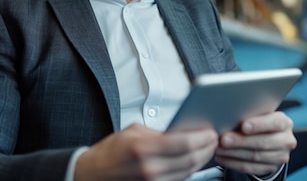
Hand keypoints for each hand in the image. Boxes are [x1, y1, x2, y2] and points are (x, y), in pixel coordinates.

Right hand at [74, 123, 217, 180]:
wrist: (92, 175)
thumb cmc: (110, 152)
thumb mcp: (132, 132)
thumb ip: (158, 132)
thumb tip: (181, 130)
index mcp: (143, 149)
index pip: (183, 143)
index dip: (202, 138)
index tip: (211, 131)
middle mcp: (149, 169)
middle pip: (190, 159)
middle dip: (206, 148)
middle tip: (215, 138)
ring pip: (188, 172)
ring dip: (202, 160)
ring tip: (208, 148)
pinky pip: (179, 180)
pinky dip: (191, 170)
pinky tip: (195, 160)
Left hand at [214, 111, 296, 175]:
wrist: (269, 137)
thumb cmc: (260, 121)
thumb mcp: (260, 114)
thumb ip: (251, 114)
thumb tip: (229, 114)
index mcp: (285, 122)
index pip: (274, 123)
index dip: (259, 125)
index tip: (243, 125)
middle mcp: (286, 140)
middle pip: (263, 142)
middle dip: (241, 141)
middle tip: (224, 139)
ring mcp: (280, 156)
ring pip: (255, 156)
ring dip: (234, 153)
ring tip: (219, 148)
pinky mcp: (271, 168)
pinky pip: (250, 168)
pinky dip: (233, 163)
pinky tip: (222, 157)